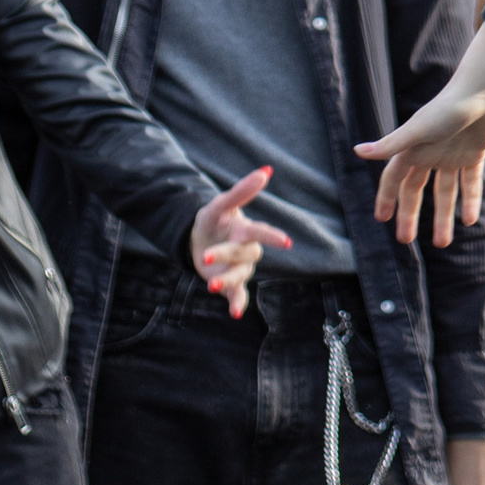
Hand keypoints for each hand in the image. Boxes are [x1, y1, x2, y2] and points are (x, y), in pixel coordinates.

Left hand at [189, 165, 292, 314]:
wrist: (197, 240)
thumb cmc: (213, 220)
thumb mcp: (220, 205)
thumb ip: (242, 192)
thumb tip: (266, 171)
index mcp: (245, 230)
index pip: (260, 232)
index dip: (272, 236)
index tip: (286, 243)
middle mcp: (247, 250)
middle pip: (243, 254)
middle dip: (227, 255)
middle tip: (208, 256)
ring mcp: (239, 268)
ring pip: (240, 276)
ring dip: (227, 281)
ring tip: (211, 286)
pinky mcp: (230, 284)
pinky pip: (239, 295)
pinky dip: (238, 304)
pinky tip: (235, 314)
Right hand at [356, 25, 484, 247]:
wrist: (483, 91)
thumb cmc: (447, 108)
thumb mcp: (417, 130)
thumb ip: (391, 145)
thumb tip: (357, 152)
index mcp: (412, 149)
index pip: (394, 178)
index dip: (386, 197)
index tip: (381, 219)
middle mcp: (429, 154)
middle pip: (416, 190)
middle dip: (410, 214)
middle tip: (405, 240)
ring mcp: (452, 155)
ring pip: (445, 192)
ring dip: (443, 216)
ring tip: (443, 242)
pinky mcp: (474, 154)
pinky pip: (470, 182)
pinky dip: (470, 200)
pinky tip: (469, 220)